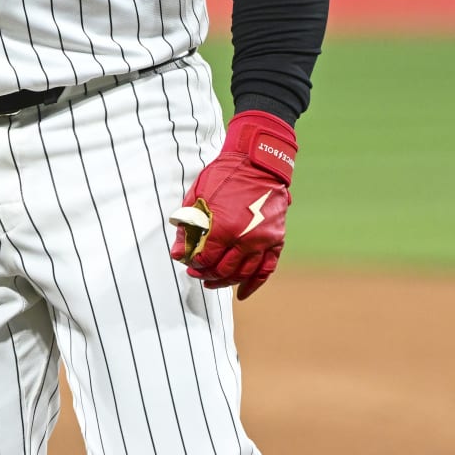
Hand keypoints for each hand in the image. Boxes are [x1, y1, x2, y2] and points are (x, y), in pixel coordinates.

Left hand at [169, 111, 296, 300]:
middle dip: (206, 274)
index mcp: (223, 227)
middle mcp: (245, 239)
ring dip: (225, 282)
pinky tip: (242, 292)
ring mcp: (263, 241)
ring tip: (213, 282)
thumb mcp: (199, 197)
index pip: (204, 258)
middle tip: (197, 273)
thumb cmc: (225, 175)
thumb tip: (178, 253)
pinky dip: (253, 284)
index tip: (188, 262)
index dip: (193, 263)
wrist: (258, 162)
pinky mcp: (276, 240)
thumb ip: (188, 227)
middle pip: (222, 270)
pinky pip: (266, 270)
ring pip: (242, 273)